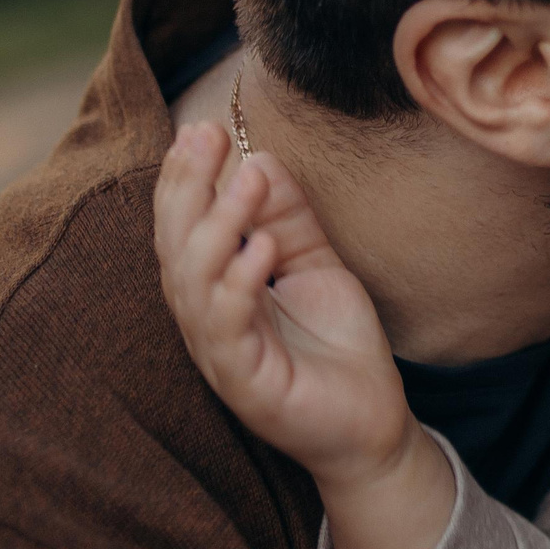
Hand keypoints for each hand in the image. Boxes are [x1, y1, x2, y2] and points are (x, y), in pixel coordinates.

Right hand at [155, 124, 414, 492]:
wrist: (373, 422)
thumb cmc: (337, 346)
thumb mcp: (315, 266)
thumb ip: (289, 218)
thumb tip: (261, 160)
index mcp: (215, 290)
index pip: (184, 226)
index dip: (187, 178)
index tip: (203, 126)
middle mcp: (206, 319)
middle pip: (176, 247)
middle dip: (187, 187)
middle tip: (208, 134)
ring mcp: (220, 354)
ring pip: (194, 284)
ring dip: (217, 225)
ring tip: (247, 178)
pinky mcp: (245, 385)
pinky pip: (228, 331)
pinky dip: (240, 285)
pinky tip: (264, 249)